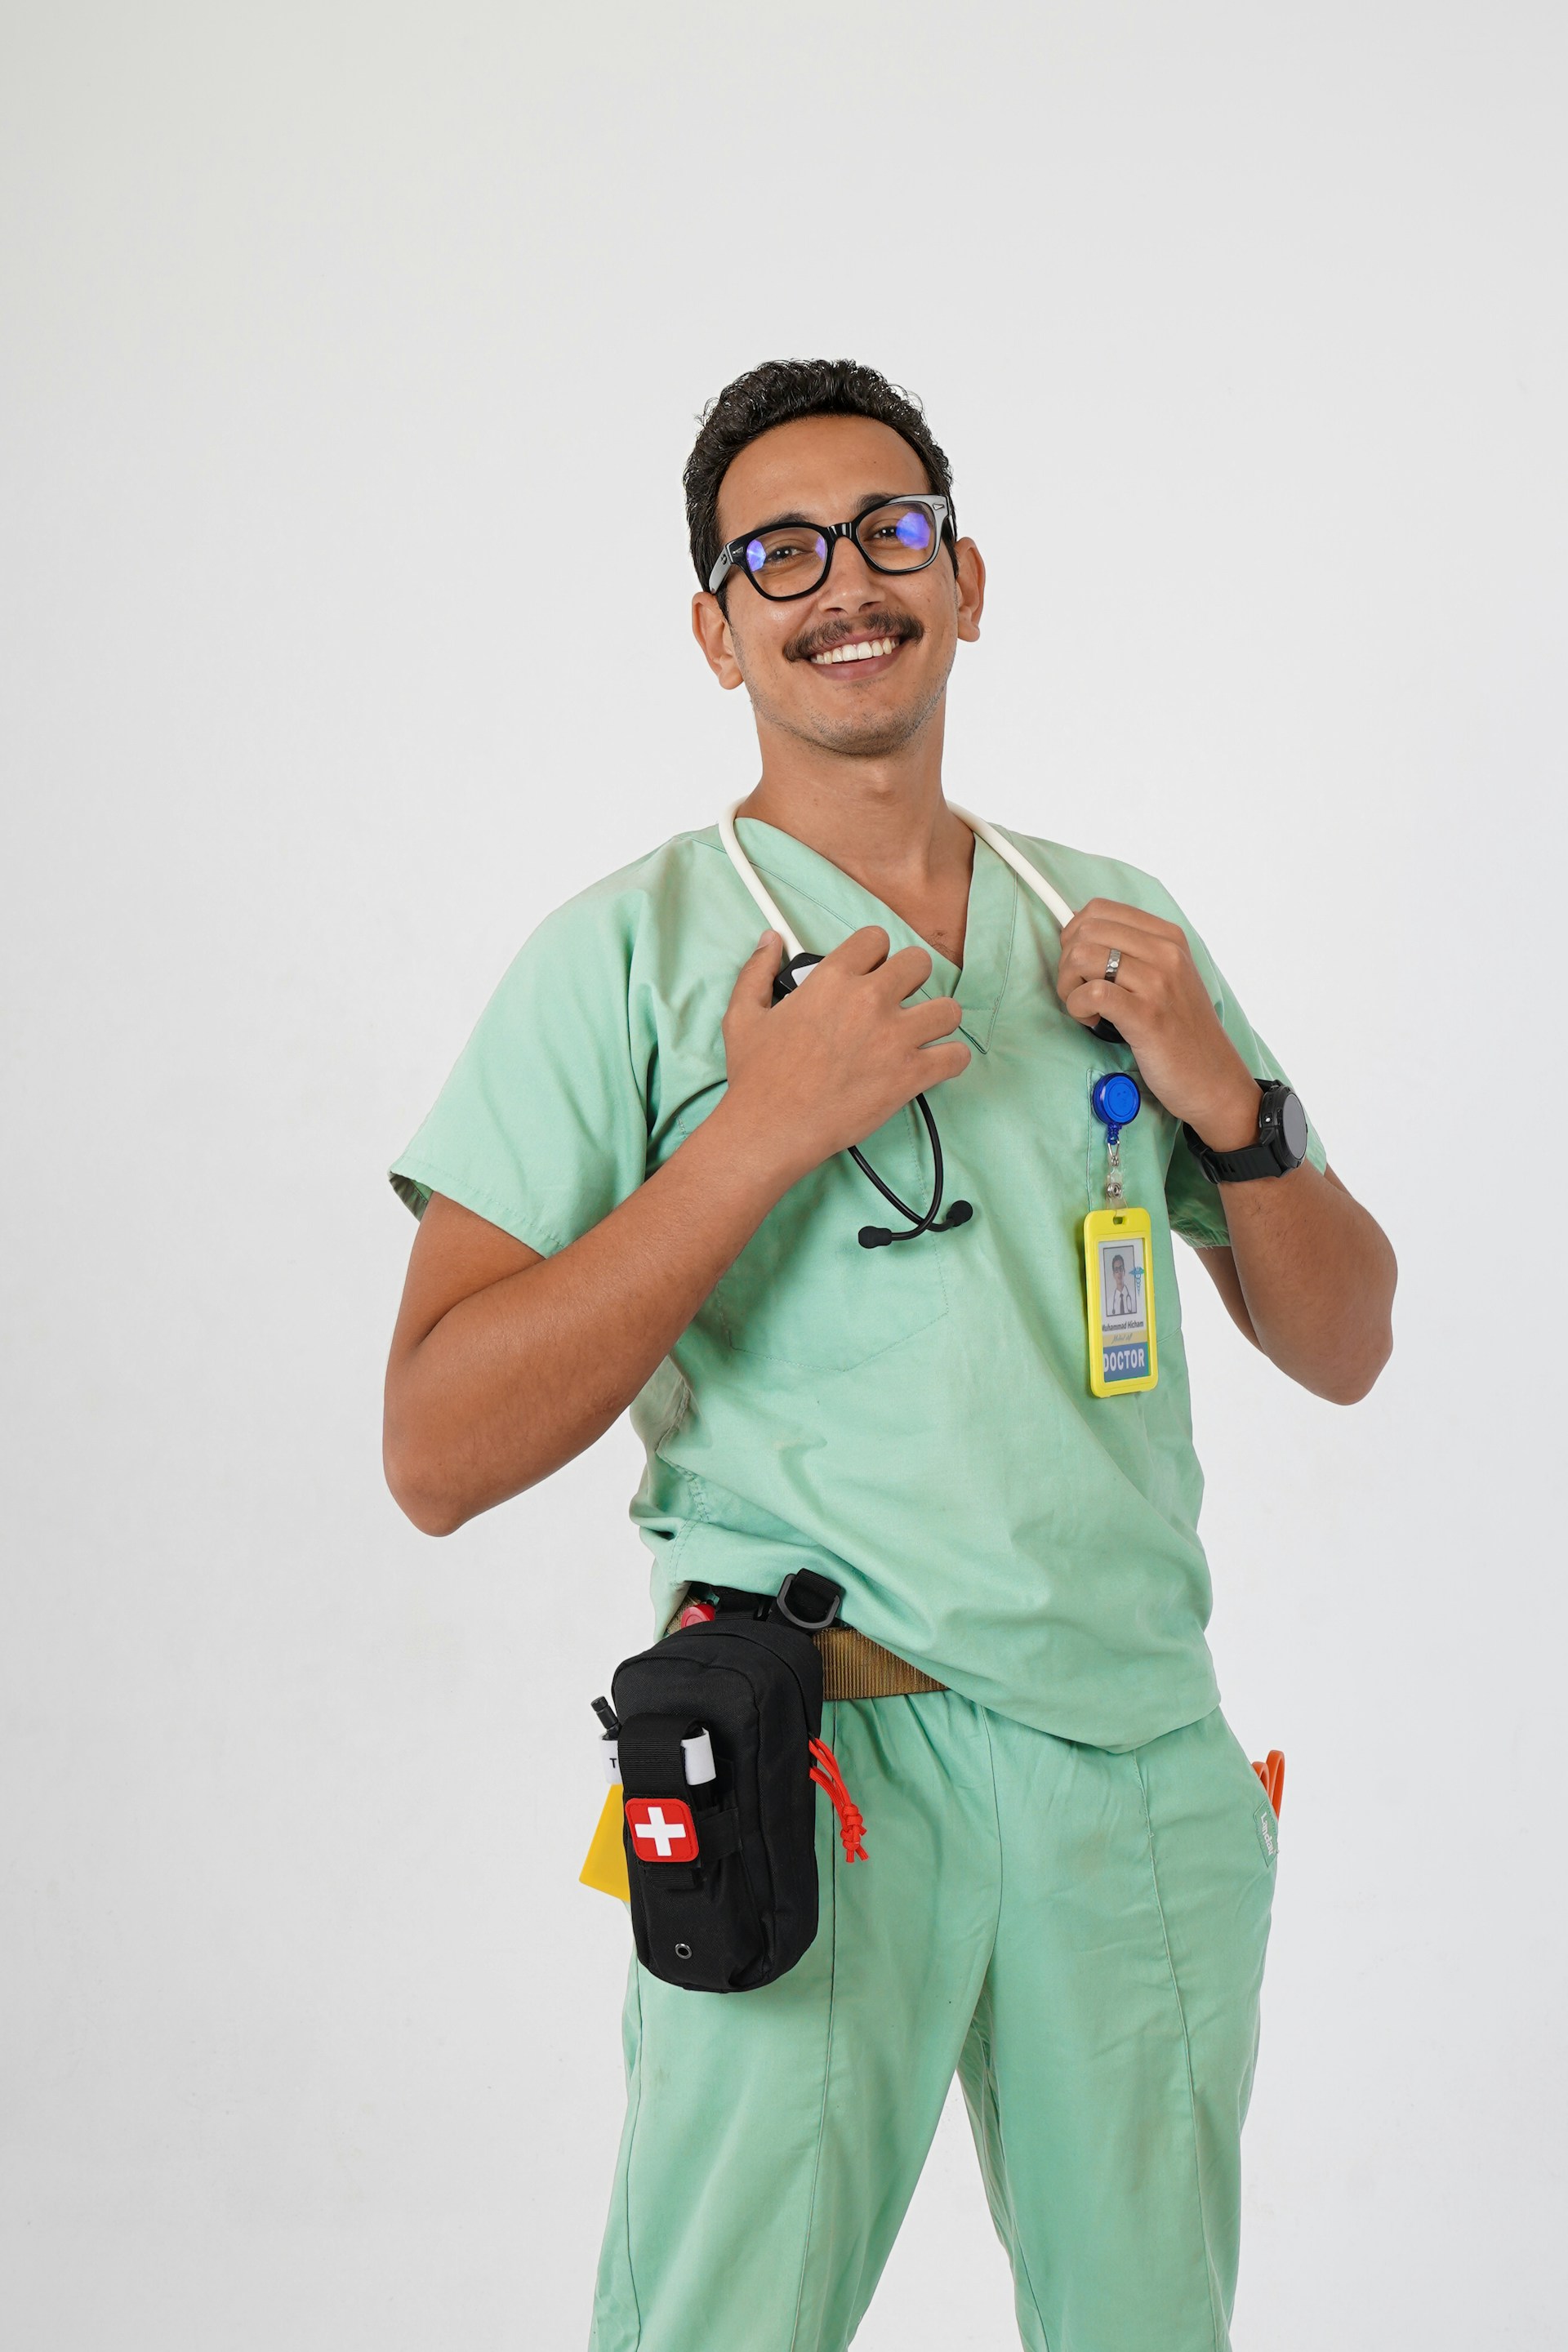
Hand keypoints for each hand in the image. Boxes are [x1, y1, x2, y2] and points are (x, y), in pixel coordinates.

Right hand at [717, 927, 970, 1188]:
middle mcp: (869, 1000)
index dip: (875, 954)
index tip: (870, 973)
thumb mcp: (743, 1015)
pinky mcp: (910, 1075)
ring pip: (948, 1009)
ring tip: (921, 1034)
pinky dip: (950, 1060)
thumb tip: (770, 940)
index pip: (876, 938)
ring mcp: (894, 1037)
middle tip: (897, 1003)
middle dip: (911, 979)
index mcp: (833, 979)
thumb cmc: (757, 1076)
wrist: (771, 1127)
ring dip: (937, 1020)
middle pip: (919, 963)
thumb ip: (757, 970)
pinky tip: (933, 1064)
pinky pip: (957, 1056)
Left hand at [1056, 900, 1259, 1148]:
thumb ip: (1133, 952)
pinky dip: (1078, 1007)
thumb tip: (1078, 932)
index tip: (1079, 963)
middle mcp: (1165, 953)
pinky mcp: (1146, 1016)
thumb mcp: (1167, 977)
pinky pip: (1092, 992)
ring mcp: (1158, 983)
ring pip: (1082, 957)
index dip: (1073, 934)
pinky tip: (1091, 1021)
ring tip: (1085, 1008)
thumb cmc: (1182, 1031)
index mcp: (1168, 937)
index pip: (1099, 909)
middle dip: (1066, 962)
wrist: (1213, 1078)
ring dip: (1069, 986)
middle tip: (1079, 990)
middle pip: (1085, 931)